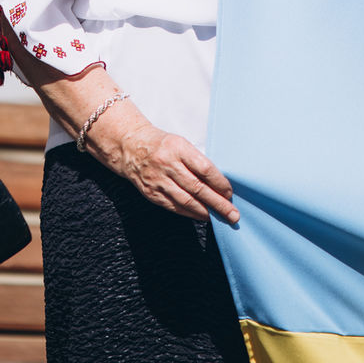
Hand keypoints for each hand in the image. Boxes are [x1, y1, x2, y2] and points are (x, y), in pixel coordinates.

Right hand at [91, 107, 239, 223]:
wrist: (130, 148)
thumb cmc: (162, 144)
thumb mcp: (181, 144)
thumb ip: (197, 161)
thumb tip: (219, 184)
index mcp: (178, 148)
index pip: (204, 169)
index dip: (219, 183)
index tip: (230, 192)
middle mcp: (167, 165)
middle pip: (197, 188)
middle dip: (218, 203)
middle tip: (233, 214)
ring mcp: (158, 180)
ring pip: (186, 201)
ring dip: (205, 211)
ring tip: (220, 218)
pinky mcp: (151, 193)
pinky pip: (174, 206)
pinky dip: (190, 213)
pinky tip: (201, 216)